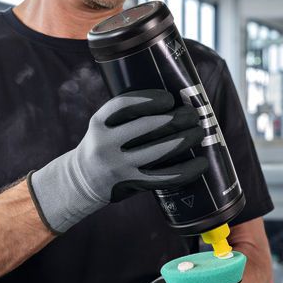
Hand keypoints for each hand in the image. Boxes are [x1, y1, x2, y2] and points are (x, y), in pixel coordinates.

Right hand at [28, 89, 207, 232]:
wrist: (81, 181)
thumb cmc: (102, 146)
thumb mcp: (103, 126)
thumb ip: (127, 117)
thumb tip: (174, 103)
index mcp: (99, 123)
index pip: (124, 105)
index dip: (150, 99)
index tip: (169, 98)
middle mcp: (106, 144)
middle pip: (147, 127)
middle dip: (176, 118)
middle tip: (192, 114)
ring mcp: (119, 166)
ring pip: (159, 151)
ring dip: (185, 139)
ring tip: (199, 132)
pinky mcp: (132, 184)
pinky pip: (164, 177)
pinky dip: (186, 170)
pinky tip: (201, 163)